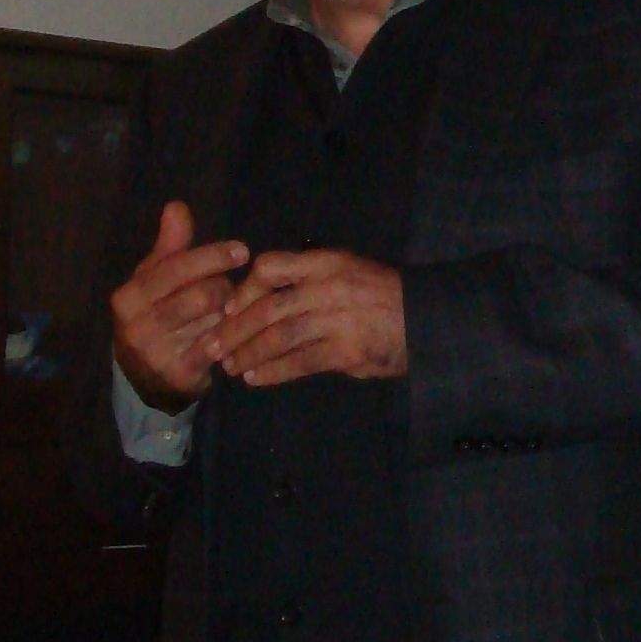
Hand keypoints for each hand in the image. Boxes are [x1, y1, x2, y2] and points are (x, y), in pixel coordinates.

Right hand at [109, 201, 243, 412]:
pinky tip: (238, 330)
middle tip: (230, 290)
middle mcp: (137, 325)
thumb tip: (177, 206)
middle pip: (203, 294)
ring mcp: (157, 353)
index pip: (177, 268)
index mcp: (129, 296)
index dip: (212, 256)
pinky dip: (233, 335)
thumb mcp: (155, 279)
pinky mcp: (180, 374)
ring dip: (229, 312)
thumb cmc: (155, 314)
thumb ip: (170, 245)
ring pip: (214, 320)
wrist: (145, 377)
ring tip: (229, 310)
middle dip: (224, 288)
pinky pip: (220, 346)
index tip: (242, 250)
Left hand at [208, 249, 408, 387]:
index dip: (244, 290)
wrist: (428, 320)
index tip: (229, 308)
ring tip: (230, 367)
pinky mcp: (347, 351)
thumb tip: (260, 302)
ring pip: (278, 336)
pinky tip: (256, 379)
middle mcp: (329, 287)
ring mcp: (339, 319)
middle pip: (267, 307)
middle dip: (233, 330)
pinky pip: (300, 362)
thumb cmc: (383, 296)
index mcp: (327, 262)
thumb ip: (309, 281)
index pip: (270, 268)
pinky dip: (272, 372)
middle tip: (212, 347)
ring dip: (248, 354)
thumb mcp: (348, 272)